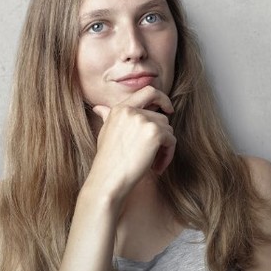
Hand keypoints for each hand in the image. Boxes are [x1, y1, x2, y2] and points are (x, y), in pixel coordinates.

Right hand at [88, 86, 175, 202]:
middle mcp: (131, 110)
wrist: (108, 180)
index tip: (168, 110)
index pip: (148, 91)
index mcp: (119, 108)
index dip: (162, 98)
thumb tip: (99, 108)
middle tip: (155, 153)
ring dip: (165, 148)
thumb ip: (108, 117)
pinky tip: (156, 168)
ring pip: (168, 130)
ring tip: (153, 163)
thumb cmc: (107, 161)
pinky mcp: (155, 133)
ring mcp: (144, 120)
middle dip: (162, 136)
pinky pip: (171, 141)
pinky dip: (168, 155)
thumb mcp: (105, 133)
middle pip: (162, 117)